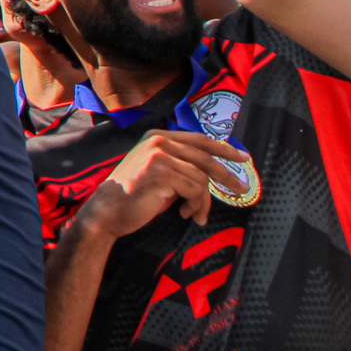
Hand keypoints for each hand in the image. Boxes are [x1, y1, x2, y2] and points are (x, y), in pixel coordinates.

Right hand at [73, 129, 246, 234]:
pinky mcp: (162, 173)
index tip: (243, 157)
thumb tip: (213, 172)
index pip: (199, 139)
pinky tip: (184, 213)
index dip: (224, 148)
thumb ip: (180, 164)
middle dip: (227, 175)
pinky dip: (195, 206)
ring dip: (203, 201)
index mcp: (157, 137)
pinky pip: (194, 190)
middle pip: (205, 157)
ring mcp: (160, 156)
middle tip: (241, 189)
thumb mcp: (158, 172)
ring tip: (196, 214)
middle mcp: (159, 142)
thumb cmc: (133, 196)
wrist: (107, 211)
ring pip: (201, 178)